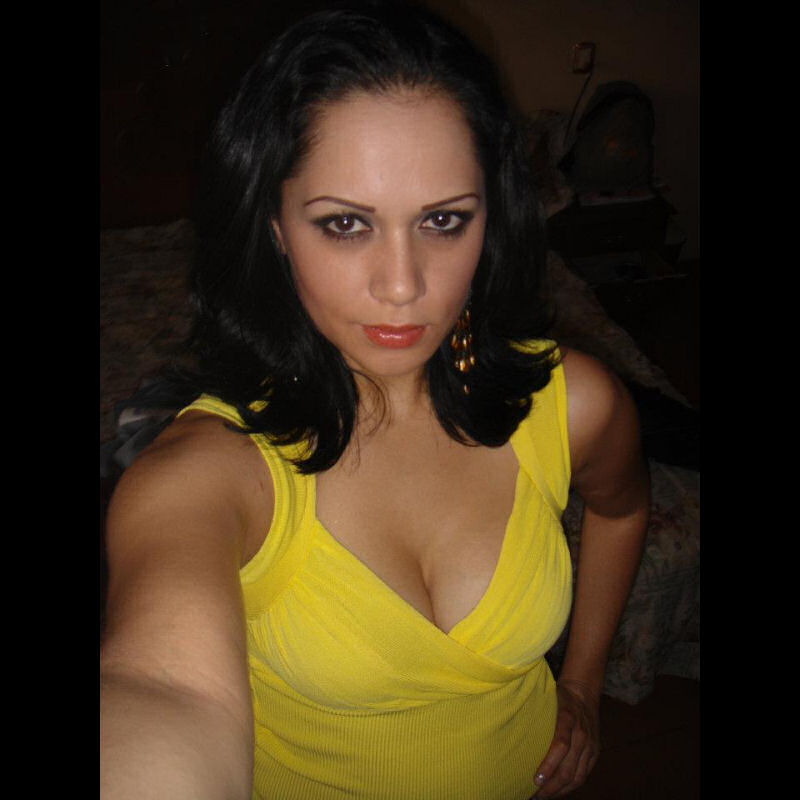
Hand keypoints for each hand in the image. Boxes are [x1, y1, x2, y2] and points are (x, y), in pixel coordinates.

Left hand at [533, 680, 600, 797]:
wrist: (583, 693)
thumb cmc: (558, 696)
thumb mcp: (546, 699)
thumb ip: (534, 714)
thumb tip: (509, 728)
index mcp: (568, 718)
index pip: (560, 746)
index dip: (548, 765)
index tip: (535, 779)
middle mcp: (582, 734)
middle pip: (568, 767)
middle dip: (551, 786)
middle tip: (534, 795)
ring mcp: (590, 745)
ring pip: (577, 776)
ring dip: (559, 791)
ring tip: (542, 797)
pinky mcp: (595, 753)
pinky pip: (583, 775)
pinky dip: (570, 787)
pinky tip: (557, 792)